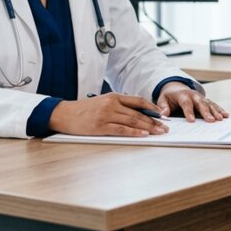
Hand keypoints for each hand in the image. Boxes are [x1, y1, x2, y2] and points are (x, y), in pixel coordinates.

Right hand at [48, 93, 167, 136]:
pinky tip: (144, 135)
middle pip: (138, 113)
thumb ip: (118, 105)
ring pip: (133, 121)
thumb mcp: (102, 102)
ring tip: (159, 132)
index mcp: (113, 96)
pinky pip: (122, 130)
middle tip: (165, 127)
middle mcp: (111, 104)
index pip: (138, 101)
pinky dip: (135, 132)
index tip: (162, 114)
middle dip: (154, 121)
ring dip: (148, 127)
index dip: (152, 107)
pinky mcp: (101, 126)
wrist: (64, 114)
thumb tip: (137, 113)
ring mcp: (106, 115)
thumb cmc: (84, 110)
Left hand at [157, 83, 227, 121]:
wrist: (176, 88)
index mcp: (183, 95)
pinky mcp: (206, 101)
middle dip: (206, 112)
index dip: (189, 112)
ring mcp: (201, 98)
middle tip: (211, 120)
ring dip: (216, 111)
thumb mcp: (162, 99)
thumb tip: (163, 114)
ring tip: (221, 118)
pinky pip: (214, 105)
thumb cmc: (169, 96)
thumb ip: (163, 106)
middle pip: (201, 103)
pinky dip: (220, 110)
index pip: (186, 103)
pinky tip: (226, 115)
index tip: (191, 121)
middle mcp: (194, 95)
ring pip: (209, 104)